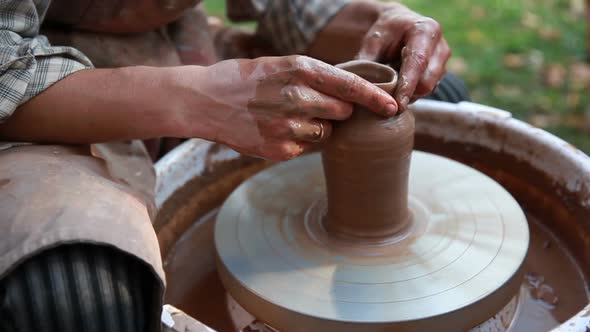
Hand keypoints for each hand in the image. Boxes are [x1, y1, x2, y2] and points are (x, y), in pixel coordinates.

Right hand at [190, 56, 396, 159]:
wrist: (204, 100)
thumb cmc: (244, 79)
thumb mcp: (280, 65)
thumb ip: (315, 77)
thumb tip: (349, 94)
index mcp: (300, 70)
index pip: (351, 86)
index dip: (375, 98)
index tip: (393, 107)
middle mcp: (298, 98)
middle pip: (343, 112)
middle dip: (336, 110)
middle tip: (310, 104)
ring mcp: (289, 127)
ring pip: (326, 133)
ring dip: (317, 128)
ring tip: (287, 118)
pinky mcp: (280, 150)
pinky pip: (306, 149)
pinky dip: (297, 142)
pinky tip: (275, 130)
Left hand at [357, 3, 450, 109]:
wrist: (399, 26)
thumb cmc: (385, 33)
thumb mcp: (372, 41)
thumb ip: (367, 61)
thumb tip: (357, 86)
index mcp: (424, 30)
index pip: (418, 62)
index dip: (407, 85)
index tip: (397, 104)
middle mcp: (439, 46)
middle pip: (427, 81)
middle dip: (407, 95)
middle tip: (385, 101)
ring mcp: (442, 60)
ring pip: (429, 89)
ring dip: (409, 95)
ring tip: (390, 89)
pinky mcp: (441, 72)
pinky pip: (428, 91)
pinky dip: (413, 93)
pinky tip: (399, 88)